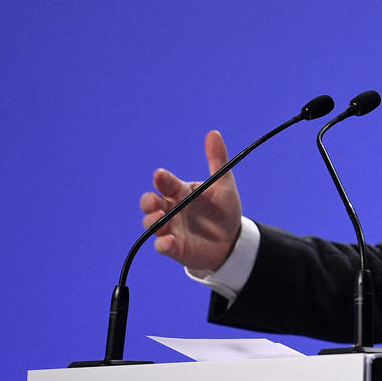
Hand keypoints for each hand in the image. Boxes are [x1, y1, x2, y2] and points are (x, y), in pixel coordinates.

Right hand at [139, 130, 241, 271]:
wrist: (233, 240)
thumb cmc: (224, 210)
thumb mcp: (224, 184)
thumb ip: (217, 160)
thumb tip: (214, 133)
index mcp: (180, 192)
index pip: (166, 184)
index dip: (162, 179)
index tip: (160, 175)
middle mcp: (171, 209)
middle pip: (150, 203)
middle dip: (148, 201)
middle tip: (154, 201)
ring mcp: (171, 228)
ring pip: (152, 224)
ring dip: (152, 221)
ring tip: (160, 219)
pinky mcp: (175, 247)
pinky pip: (162, 246)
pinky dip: (162, 244)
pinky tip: (169, 241)